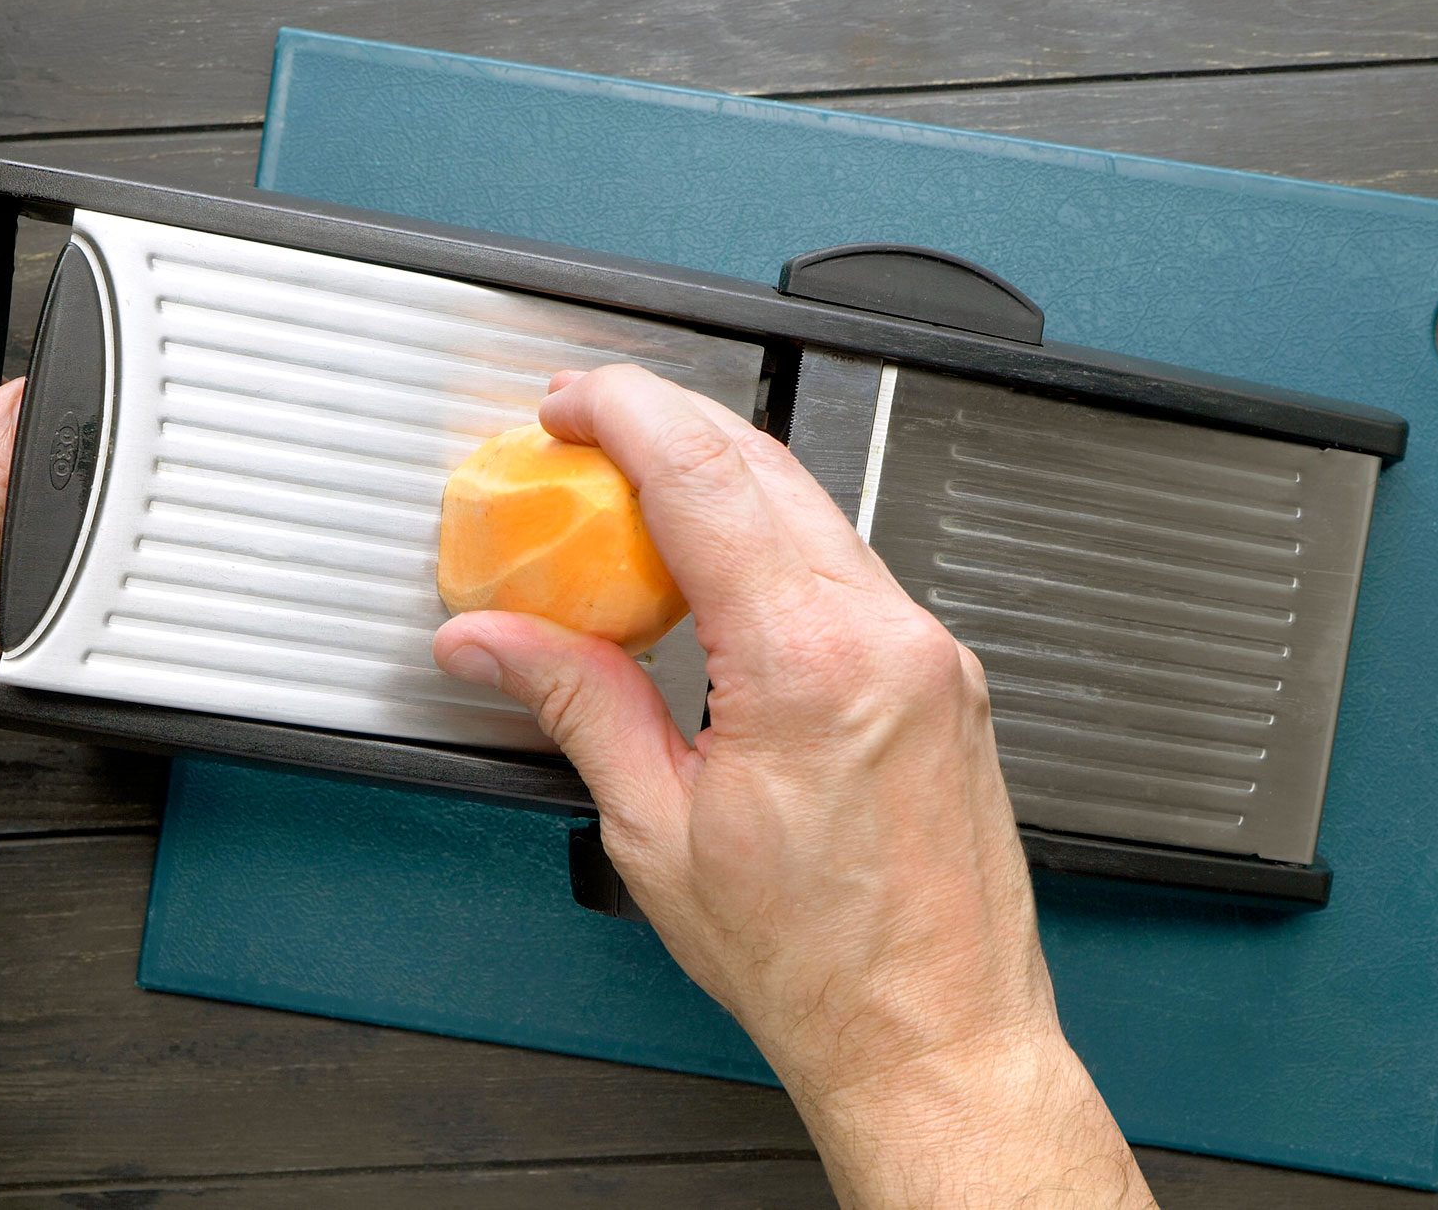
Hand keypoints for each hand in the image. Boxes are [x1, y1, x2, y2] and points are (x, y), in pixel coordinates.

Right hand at [435, 365, 1151, 1206]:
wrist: (936, 1036)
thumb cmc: (822, 966)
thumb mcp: (658, 830)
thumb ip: (574, 702)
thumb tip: (490, 642)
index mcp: (808, 663)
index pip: (704, 477)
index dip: (624, 412)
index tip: (571, 400)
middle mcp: (886, 635)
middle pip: (764, 465)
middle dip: (665, 424)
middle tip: (584, 435)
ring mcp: (930, 649)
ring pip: (813, 507)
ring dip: (721, 478)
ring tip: (635, 504)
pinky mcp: (947, 674)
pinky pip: (849, 565)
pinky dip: (774, 540)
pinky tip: (720, 570)